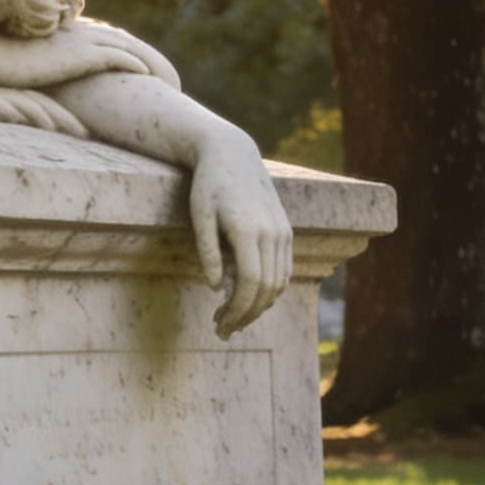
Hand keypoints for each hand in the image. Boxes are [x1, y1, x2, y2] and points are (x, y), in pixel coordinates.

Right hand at [0, 21, 176, 91]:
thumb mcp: (23, 64)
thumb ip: (41, 66)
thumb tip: (46, 82)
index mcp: (66, 34)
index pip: (109, 39)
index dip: (130, 53)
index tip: (146, 71)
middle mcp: (77, 33)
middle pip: (126, 42)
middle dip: (152, 59)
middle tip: (171, 79)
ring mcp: (79, 42)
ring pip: (129, 48)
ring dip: (153, 64)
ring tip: (171, 82)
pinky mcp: (77, 55)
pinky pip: (117, 57)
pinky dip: (136, 64)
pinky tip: (150, 76)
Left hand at [187, 132, 291, 337]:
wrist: (232, 154)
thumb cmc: (208, 184)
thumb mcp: (199, 215)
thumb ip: (207, 251)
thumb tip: (216, 287)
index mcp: (249, 230)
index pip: (251, 284)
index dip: (236, 310)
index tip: (218, 324)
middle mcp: (273, 233)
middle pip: (267, 289)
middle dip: (246, 315)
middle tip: (222, 330)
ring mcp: (283, 232)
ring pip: (279, 283)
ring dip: (258, 307)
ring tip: (232, 319)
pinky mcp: (286, 231)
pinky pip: (283, 270)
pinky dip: (269, 291)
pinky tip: (247, 298)